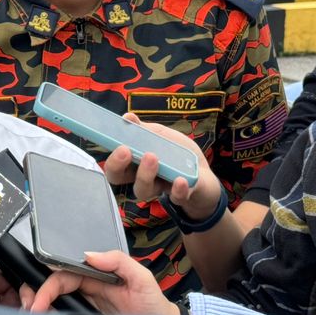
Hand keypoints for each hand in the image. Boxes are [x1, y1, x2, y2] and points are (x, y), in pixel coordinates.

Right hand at [31, 251, 177, 314]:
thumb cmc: (154, 307)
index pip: (64, 274)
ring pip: (53, 304)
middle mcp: (87, 289)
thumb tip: (89, 254)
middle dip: (36, 295)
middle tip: (31, 311)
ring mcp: (85, 308)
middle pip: (52, 288)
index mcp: (97, 274)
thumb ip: (119, 261)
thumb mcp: (142, 279)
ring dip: (39, 309)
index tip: (38, 299)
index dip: (48, 285)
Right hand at [101, 114, 222, 221]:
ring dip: (144, 174)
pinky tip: (180, 180)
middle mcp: (141, 177)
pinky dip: (177, 189)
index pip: (113, 163)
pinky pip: (175, 197)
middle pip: (118, 178)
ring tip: (152, 157)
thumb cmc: (177, 154)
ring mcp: (159, 188)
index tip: (116, 143)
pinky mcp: (180, 196)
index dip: (110, 156)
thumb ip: (144, 129)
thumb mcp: (162, 136)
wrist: (204, 174)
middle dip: (117, 165)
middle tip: (125, 151)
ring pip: (142, 190)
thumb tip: (127, 117)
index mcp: (133, 162)